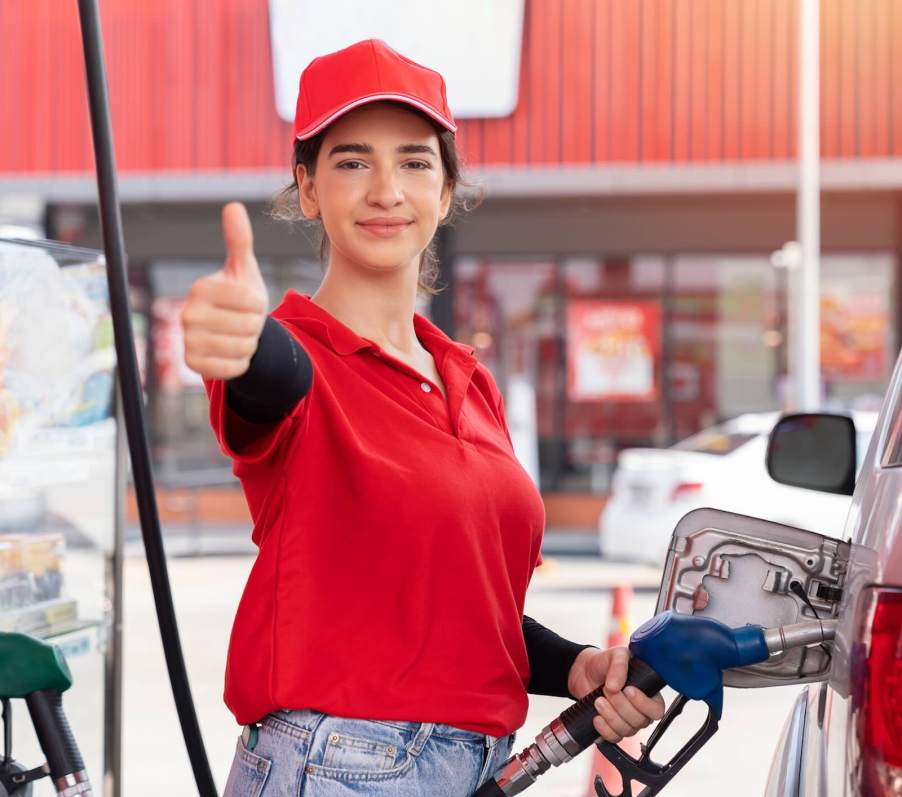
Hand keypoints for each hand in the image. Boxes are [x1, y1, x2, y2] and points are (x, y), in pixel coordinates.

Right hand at [181, 202, 268, 379]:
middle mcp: (187, 313)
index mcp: (200, 287)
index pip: (250, 301)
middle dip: (255, 326)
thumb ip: (239, 240)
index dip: (258, 304)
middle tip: (245, 322)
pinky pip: (234, 367)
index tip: (249, 303)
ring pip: (243, 347)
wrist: (232, 333)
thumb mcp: (243, 270)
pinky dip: (242, 362)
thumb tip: (233, 206)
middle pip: (248, 326)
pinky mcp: (193, 364)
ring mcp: (187, 341)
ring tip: (240, 336)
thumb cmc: (240, 298)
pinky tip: (233, 353)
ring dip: (250, 344)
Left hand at [567, 646, 665, 742]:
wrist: (584, 671)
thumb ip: (619, 665)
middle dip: (621, 705)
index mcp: (648, 692)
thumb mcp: (615, 655)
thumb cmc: (604, 662)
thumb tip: (616, 686)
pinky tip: (596, 717)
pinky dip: (604, 729)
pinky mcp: (612, 728)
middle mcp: (640, 710)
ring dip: (611, 716)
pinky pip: (614, 738)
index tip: (628, 690)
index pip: (657, 709)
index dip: (644, 704)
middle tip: (607, 689)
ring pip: (627, 730)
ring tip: (598, 700)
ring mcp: (627, 721)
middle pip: (640, 721)